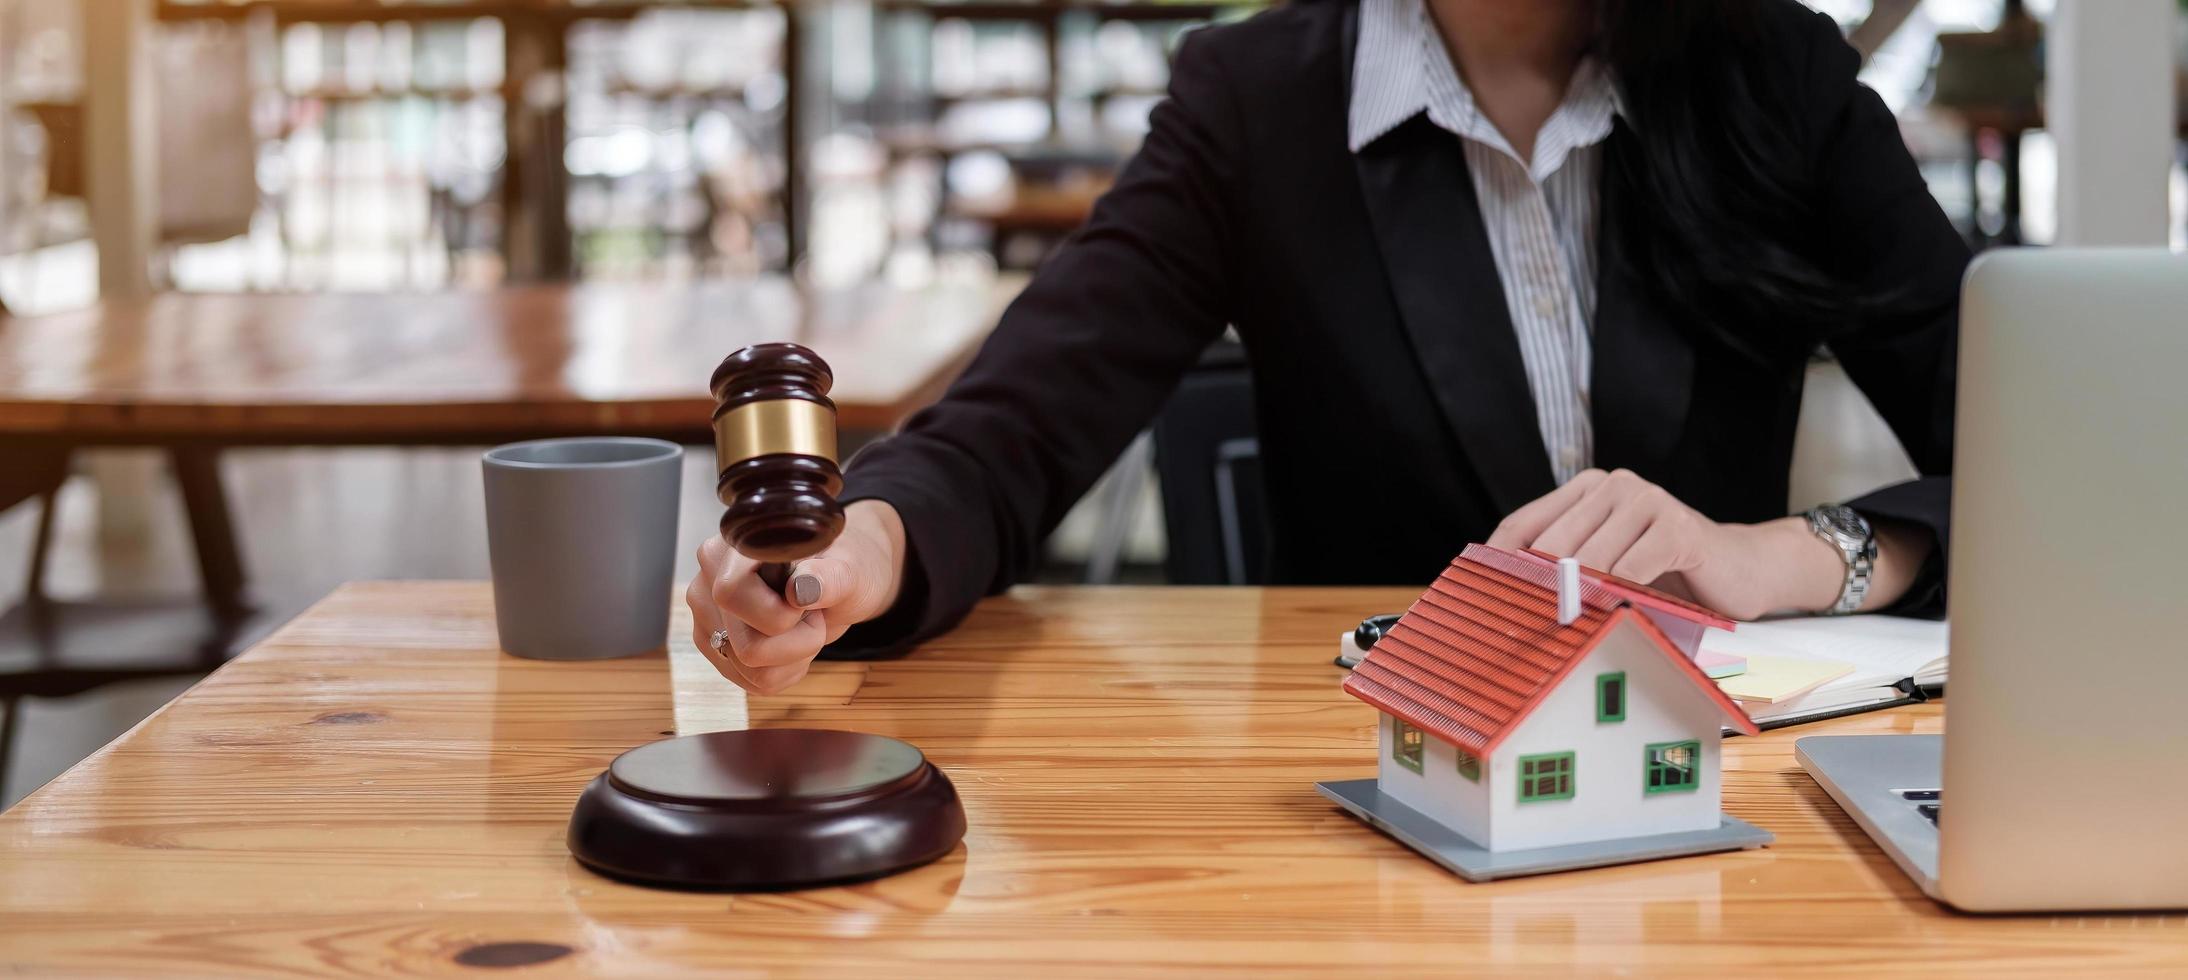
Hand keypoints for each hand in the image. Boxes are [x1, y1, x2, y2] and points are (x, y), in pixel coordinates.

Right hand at [685, 499, 907, 692]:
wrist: (835, 583)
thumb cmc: (842, 568)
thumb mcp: (850, 569)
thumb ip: (830, 577)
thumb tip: (800, 589)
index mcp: (735, 547)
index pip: (731, 594)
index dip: (778, 614)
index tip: (806, 603)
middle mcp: (709, 579)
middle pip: (745, 646)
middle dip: (796, 642)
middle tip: (813, 615)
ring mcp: (707, 615)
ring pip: (748, 668)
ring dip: (792, 658)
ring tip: (802, 625)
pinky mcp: (713, 645)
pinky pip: (750, 681)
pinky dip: (783, 670)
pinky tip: (792, 643)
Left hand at [1486, 469, 1844, 620]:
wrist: (1741, 569)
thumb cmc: (1668, 573)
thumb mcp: (1610, 565)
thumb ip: (1569, 569)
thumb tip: (1508, 601)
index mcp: (1587, 490)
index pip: (1522, 525)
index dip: (1495, 563)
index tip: (1475, 598)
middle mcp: (1613, 486)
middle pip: (1551, 543)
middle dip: (1534, 587)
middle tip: (1517, 627)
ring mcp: (1647, 501)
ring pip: (1590, 558)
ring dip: (1575, 597)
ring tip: (1561, 629)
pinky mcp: (1677, 526)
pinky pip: (1632, 568)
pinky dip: (1617, 596)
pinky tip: (1609, 616)